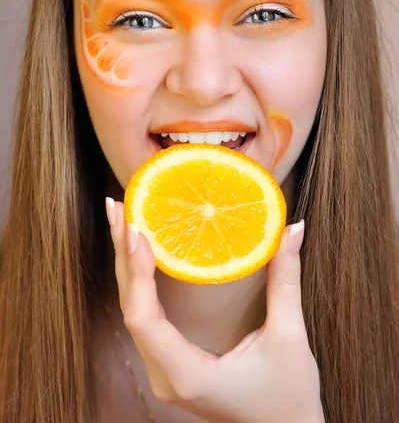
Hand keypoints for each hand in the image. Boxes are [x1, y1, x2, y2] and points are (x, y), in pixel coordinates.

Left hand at [106, 199, 324, 422]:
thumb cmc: (289, 397)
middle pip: (131, 308)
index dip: (136, 272)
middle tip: (118, 209)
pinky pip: (145, 317)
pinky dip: (140, 282)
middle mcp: (166, 375)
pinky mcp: (172, 363)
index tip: (137, 231)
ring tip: (124, 222)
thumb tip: (293, 229)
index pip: (144, 318)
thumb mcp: (289, 337)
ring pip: (134, 311)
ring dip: (127, 265)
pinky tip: (140, 254)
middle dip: (123, 255)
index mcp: (186, 374)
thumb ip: (286, 281)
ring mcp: (165, 371)